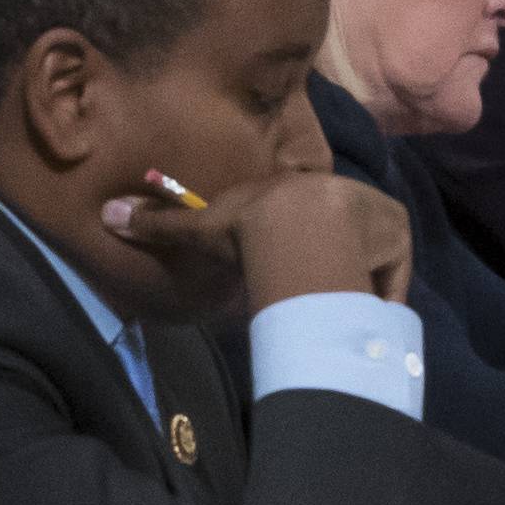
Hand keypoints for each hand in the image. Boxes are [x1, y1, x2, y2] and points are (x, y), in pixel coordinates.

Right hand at [102, 169, 413, 318]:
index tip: (294, 263)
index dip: (300, 241)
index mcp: (298, 191)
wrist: (298, 228)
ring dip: (360, 277)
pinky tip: (364, 313)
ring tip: (341, 306)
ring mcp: (373, 213)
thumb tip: (106, 214)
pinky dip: (382, 295)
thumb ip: (160, 224)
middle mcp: (340, 194)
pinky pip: (393, 273)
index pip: (305, 216)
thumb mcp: (201, 228)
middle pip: (342, 233)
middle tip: (319, 288)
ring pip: (370, 252)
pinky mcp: (398, 235)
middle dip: (335, 258)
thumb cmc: (248, 225)